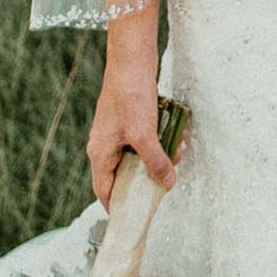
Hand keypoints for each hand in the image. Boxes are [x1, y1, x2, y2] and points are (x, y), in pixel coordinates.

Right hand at [86, 43, 177, 209]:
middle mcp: (105, 145)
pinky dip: (159, 140)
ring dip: (157, 157)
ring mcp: (117, 132)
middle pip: (124, 174)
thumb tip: (168, 184)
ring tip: (177, 153)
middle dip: (147, 178)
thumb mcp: (144, 134)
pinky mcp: (129, 119)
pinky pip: (144, 139)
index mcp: (100, 153)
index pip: (104, 190)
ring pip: (138, 155)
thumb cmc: (130, 96)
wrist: (131, 59)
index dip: (118, 206)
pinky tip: (176, 135)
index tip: (133, 218)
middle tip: (167, 181)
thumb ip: (155, 161)